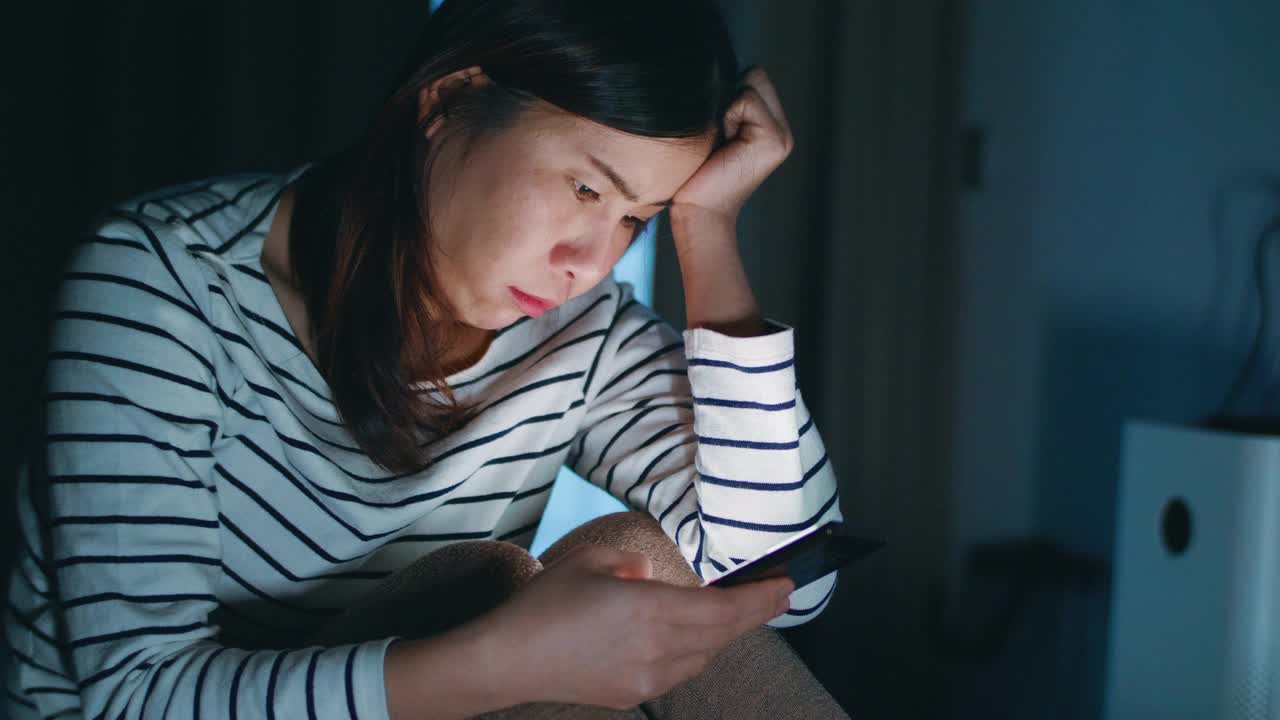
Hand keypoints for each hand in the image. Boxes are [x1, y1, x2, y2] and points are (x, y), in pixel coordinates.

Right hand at [475, 543, 794, 710]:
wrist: (508, 658)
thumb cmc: (546, 603)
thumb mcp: (591, 561)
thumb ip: (632, 563)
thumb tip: (650, 575)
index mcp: (648, 610)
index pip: (724, 610)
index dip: (762, 599)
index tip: (787, 584)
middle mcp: (655, 649)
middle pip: (722, 635)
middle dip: (753, 613)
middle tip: (774, 592)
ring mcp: (645, 677)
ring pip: (703, 656)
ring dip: (722, 633)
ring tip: (731, 611)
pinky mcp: (632, 693)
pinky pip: (679, 671)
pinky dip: (693, 651)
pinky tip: (688, 635)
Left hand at [670, 66, 794, 224]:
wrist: (699, 211)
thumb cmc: (696, 175)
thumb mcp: (714, 131)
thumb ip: (728, 103)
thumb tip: (718, 72)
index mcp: (769, 127)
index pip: (755, 77)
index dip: (730, 92)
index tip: (719, 127)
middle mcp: (782, 129)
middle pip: (756, 74)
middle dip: (731, 96)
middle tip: (721, 133)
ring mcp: (782, 135)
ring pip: (752, 83)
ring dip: (728, 107)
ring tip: (723, 139)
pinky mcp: (774, 139)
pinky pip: (747, 99)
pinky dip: (729, 116)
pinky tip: (725, 143)